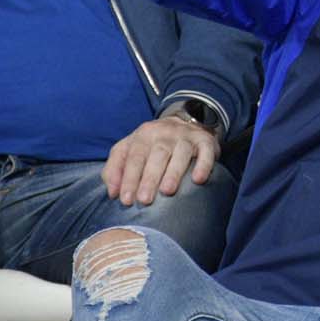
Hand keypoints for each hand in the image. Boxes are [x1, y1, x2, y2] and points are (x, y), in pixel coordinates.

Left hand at [102, 116, 219, 205]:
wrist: (183, 120)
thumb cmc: (151, 144)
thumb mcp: (128, 149)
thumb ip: (115, 168)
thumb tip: (113, 192)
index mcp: (143, 135)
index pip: (134, 157)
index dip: (129, 178)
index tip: (126, 200)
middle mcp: (164, 133)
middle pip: (157, 155)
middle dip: (149, 178)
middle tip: (144, 200)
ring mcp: (186, 136)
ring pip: (180, 153)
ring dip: (174, 172)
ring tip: (168, 192)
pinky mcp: (205, 140)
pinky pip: (206, 151)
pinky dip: (203, 164)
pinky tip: (198, 179)